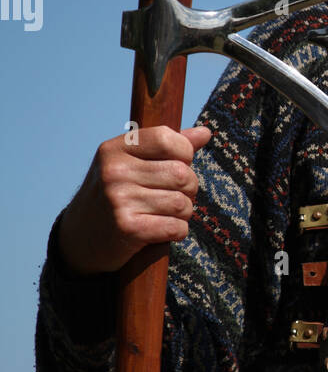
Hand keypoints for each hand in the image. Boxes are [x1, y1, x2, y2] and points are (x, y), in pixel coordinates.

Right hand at [57, 125, 211, 275]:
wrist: (79, 238)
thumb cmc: (114, 195)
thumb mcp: (130, 163)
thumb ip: (168, 147)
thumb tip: (205, 133)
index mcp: (114, 149)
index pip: (167, 138)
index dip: (184, 153)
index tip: (176, 165)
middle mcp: (114, 171)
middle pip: (182, 174)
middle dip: (188, 188)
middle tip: (174, 195)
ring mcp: (119, 200)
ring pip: (183, 203)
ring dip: (183, 212)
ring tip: (166, 213)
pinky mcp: (128, 229)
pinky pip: (177, 227)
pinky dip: (177, 231)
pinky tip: (162, 230)